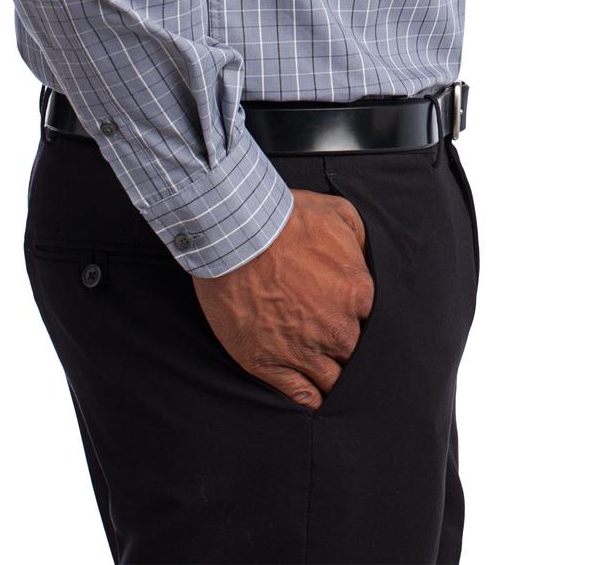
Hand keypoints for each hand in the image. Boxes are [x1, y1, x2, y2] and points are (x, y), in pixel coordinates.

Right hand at [192, 187, 373, 408]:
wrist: (236, 233)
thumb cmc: (285, 219)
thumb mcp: (338, 213)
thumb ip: (362, 240)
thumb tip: (368, 259)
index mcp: (357, 293)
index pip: (375, 322)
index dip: (361, 319)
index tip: (351, 316)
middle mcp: (337, 328)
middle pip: (356, 353)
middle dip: (350, 349)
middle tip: (335, 341)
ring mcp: (304, 350)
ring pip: (335, 381)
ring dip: (334, 378)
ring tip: (329, 375)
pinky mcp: (270, 364)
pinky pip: (304, 396)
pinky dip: (312, 398)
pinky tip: (314, 395)